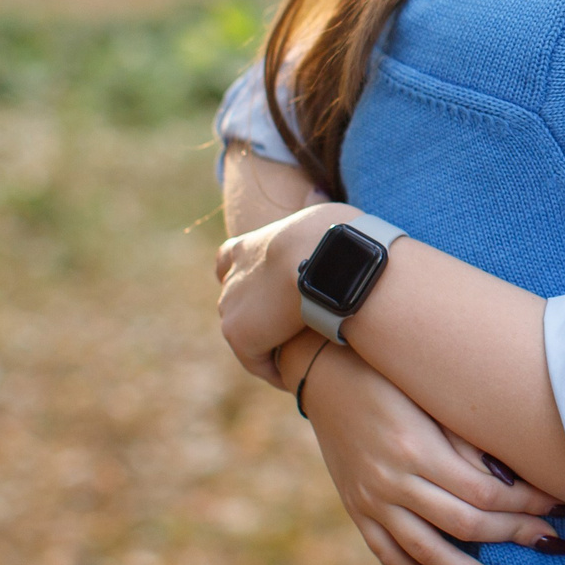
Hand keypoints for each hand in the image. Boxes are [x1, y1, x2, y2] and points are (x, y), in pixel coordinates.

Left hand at [215, 202, 350, 385]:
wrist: (328, 260)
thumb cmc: (337, 237)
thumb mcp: (319, 215)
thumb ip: (311, 213)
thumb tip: (315, 190)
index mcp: (247, 246)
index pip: (227, 260)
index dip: (238, 273)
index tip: (254, 285)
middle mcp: (231, 276)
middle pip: (234, 301)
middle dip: (259, 316)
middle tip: (291, 332)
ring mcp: (231, 306)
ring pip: (248, 334)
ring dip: (271, 345)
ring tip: (301, 358)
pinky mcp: (240, 335)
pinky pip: (259, 361)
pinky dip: (277, 369)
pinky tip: (301, 374)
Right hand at [303, 345, 564, 564]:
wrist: (325, 373)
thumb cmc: (392, 376)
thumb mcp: (432, 398)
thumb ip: (468, 442)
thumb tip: (511, 482)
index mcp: (417, 449)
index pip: (485, 492)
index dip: (529, 505)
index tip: (563, 508)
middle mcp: (392, 482)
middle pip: (466, 525)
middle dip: (516, 539)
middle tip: (557, 547)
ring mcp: (370, 502)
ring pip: (429, 555)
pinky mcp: (356, 512)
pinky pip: (390, 556)